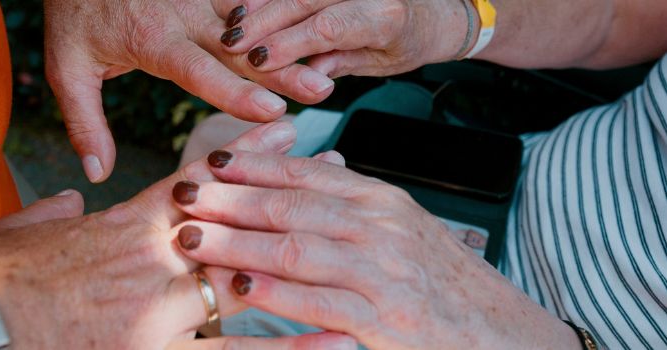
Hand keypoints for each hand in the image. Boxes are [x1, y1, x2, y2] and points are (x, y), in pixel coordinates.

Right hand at [0, 123, 355, 348]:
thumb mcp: (29, 229)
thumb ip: (62, 210)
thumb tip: (76, 195)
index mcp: (123, 224)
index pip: (198, 181)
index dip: (247, 157)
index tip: (285, 135)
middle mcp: (150, 261)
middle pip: (236, 224)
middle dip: (291, 199)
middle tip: (338, 179)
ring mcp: (156, 311)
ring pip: (243, 287)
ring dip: (301, 272)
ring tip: (353, 262)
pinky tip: (330, 346)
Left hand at [44, 0, 334, 182]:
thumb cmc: (74, 15)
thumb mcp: (66, 69)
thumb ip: (84, 122)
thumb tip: (98, 174)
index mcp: (153, 41)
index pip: (201, 70)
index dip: (237, 92)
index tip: (273, 110)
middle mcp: (183, 17)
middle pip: (240, 50)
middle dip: (283, 70)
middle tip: (320, 90)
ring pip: (253, 24)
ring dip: (289, 43)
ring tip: (325, 63)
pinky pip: (245, 1)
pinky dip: (276, 17)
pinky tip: (307, 32)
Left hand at [170, 150, 579, 348]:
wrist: (501, 333)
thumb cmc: (443, 281)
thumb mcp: (402, 226)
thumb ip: (355, 200)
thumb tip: (317, 166)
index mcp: (380, 199)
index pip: (306, 171)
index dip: (253, 164)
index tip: (211, 160)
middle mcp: (380, 226)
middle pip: (290, 204)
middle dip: (230, 197)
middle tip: (183, 194)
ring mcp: (383, 272)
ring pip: (296, 248)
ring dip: (238, 243)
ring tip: (194, 239)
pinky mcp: (385, 319)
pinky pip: (319, 302)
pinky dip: (275, 294)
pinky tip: (239, 289)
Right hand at [215, 0, 470, 77]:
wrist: (437, 10)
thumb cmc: (410, 40)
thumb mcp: (382, 63)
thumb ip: (341, 63)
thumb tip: (304, 71)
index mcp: (386, 16)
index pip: (328, 28)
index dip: (288, 43)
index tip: (256, 60)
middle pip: (305, 1)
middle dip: (264, 21)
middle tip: (229, 42)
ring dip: (263, 5)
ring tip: (232, 24)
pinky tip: (248, 7)